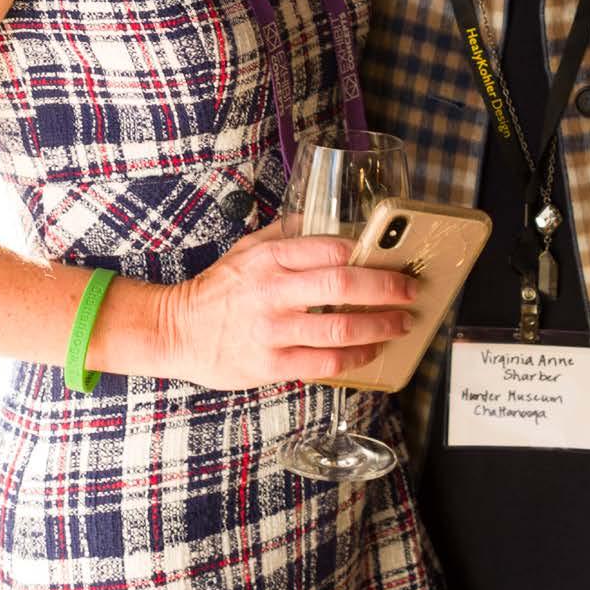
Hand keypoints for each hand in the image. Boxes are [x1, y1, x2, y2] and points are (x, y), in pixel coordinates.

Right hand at [160, 223, 416, 389]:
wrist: (178, 330)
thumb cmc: (220, 288)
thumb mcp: (248, 247)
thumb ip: (287, 234)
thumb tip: (332, 223)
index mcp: (269, 257)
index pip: (330, 247)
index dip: (367, 252)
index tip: (392, 256)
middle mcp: (272, 291)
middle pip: (344, 284)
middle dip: (387, 287)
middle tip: (411, 288)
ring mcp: (272, 330)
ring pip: (341, 327)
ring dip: (381, 325)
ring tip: (403, 322)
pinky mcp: (271, 365)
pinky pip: (326, 362)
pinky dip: (357, 356)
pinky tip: (373, 350)